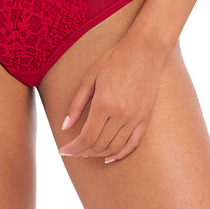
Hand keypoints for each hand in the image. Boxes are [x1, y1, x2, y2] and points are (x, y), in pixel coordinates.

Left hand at [57, 35, 165, 163]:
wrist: (144, 50)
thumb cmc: (114, 60)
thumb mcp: (89, 77)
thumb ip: (76, 104)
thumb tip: (65, 127)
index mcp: (104, 103)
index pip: (86, 137)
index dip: (73, 148)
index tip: (63, 151)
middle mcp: (121, 114)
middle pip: (99, 145)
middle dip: (82, 152)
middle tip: (72, 152)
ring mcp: (135, 117)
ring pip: (115, 148)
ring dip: (98, 154)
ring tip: (86, 152)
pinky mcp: (146, 117)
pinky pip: (133, 143)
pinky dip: (120, 154)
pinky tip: (109, 158)